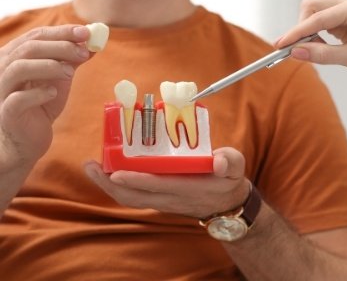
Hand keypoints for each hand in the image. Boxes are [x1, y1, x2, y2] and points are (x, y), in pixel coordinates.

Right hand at [0, 25, 90, 169]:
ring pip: (19, 68)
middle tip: (84, 52)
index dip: (62, 32)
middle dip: (60, 47)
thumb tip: (92, 41)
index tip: (86, 32)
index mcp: (14, 56)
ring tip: (71, 73)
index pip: (36, 36)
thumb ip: (71, 59)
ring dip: (49, 66)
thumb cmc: (42, 103)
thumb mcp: (60, 77)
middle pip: (28, 48)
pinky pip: (18, 99)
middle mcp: (3, 69)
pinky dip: (39, 93)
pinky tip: (54, 93)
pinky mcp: (7, 113)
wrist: (30, 137)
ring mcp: (1, 91)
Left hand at [84, 147, 250, 218]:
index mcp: (189, 188)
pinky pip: (134, 197)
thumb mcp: (236, 167)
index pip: (158, 186)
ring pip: (130, 199)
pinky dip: (117, 187)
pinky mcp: (159, 200)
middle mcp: (171, 199)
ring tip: (92, 168)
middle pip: (134, 197)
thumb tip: (219, 161)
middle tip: (89, 165)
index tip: (116, 172)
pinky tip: (108, 172)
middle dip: (109, 184)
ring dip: (108, 186)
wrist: (227, 205)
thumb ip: (230, 161)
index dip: (136, 180)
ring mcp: (163, 202)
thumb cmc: (229, 180)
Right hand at [275, 0, 346, 79]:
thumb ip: (321, 54)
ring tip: (311, 50)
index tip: (280, 45)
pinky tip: (317, 45)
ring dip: (306, 30)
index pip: (318, 18)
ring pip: (313, 11)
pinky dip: (314, 32)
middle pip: (311, 7)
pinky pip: (319, 18)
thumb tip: (295, 52)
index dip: (297, 32)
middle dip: (300, 28)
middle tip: (294, 50)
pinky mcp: (343, 13)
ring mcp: (346, 5)